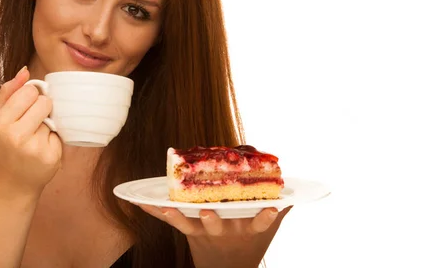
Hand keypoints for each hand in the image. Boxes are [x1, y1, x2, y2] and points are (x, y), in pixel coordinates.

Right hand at [0, 67, 61, 195]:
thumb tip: (25, 70)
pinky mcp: (51, 157)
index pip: (29, 91)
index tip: (25, 108)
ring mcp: (34, 147)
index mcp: (0, 121)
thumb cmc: (4, 147)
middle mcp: (16, 135)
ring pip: (53, 118)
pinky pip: (60, 134)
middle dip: (41, 110)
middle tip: (30, 124)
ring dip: (47, 125)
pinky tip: (42, 150)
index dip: (30, 97)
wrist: (10, 185)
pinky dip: (53, 140)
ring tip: (34, 139)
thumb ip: (9, 92)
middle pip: (45, 102)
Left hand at [138, 204, 291, 267]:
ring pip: (190, 226)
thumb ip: (280, 209)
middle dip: (212, 221)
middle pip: (218, 226)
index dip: (265, 217)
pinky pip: (172, 220)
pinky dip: (156, 212)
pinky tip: (139, 203)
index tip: (272, 208)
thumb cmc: (250, 244)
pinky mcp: (190, 231)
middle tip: (207, 212)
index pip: (260, 224)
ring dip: (178, 218)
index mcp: (248, 230)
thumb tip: (295, 191)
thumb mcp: (267, 231)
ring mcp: (206, 233)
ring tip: (169, 210)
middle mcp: (226, 232)